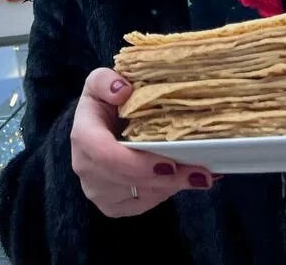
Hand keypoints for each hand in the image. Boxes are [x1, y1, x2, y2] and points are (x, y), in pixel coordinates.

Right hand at [71, 68, 214, 217]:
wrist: (96, 129)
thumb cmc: (103, 103)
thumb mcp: (101, 82)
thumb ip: (107, 81)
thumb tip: (123, 90)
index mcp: (83, 136)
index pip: (106, 155)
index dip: (139, 164)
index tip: (170, 163)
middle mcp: (86, 168)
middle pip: (130, 180)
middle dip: (168, 179)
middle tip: (202, 173)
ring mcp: (97, 190)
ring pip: (141, 195)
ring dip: (172, 186)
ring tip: (200, 174)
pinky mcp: (111, 205)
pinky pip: (144, 205)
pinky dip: (167, 193)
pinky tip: (183, 180)